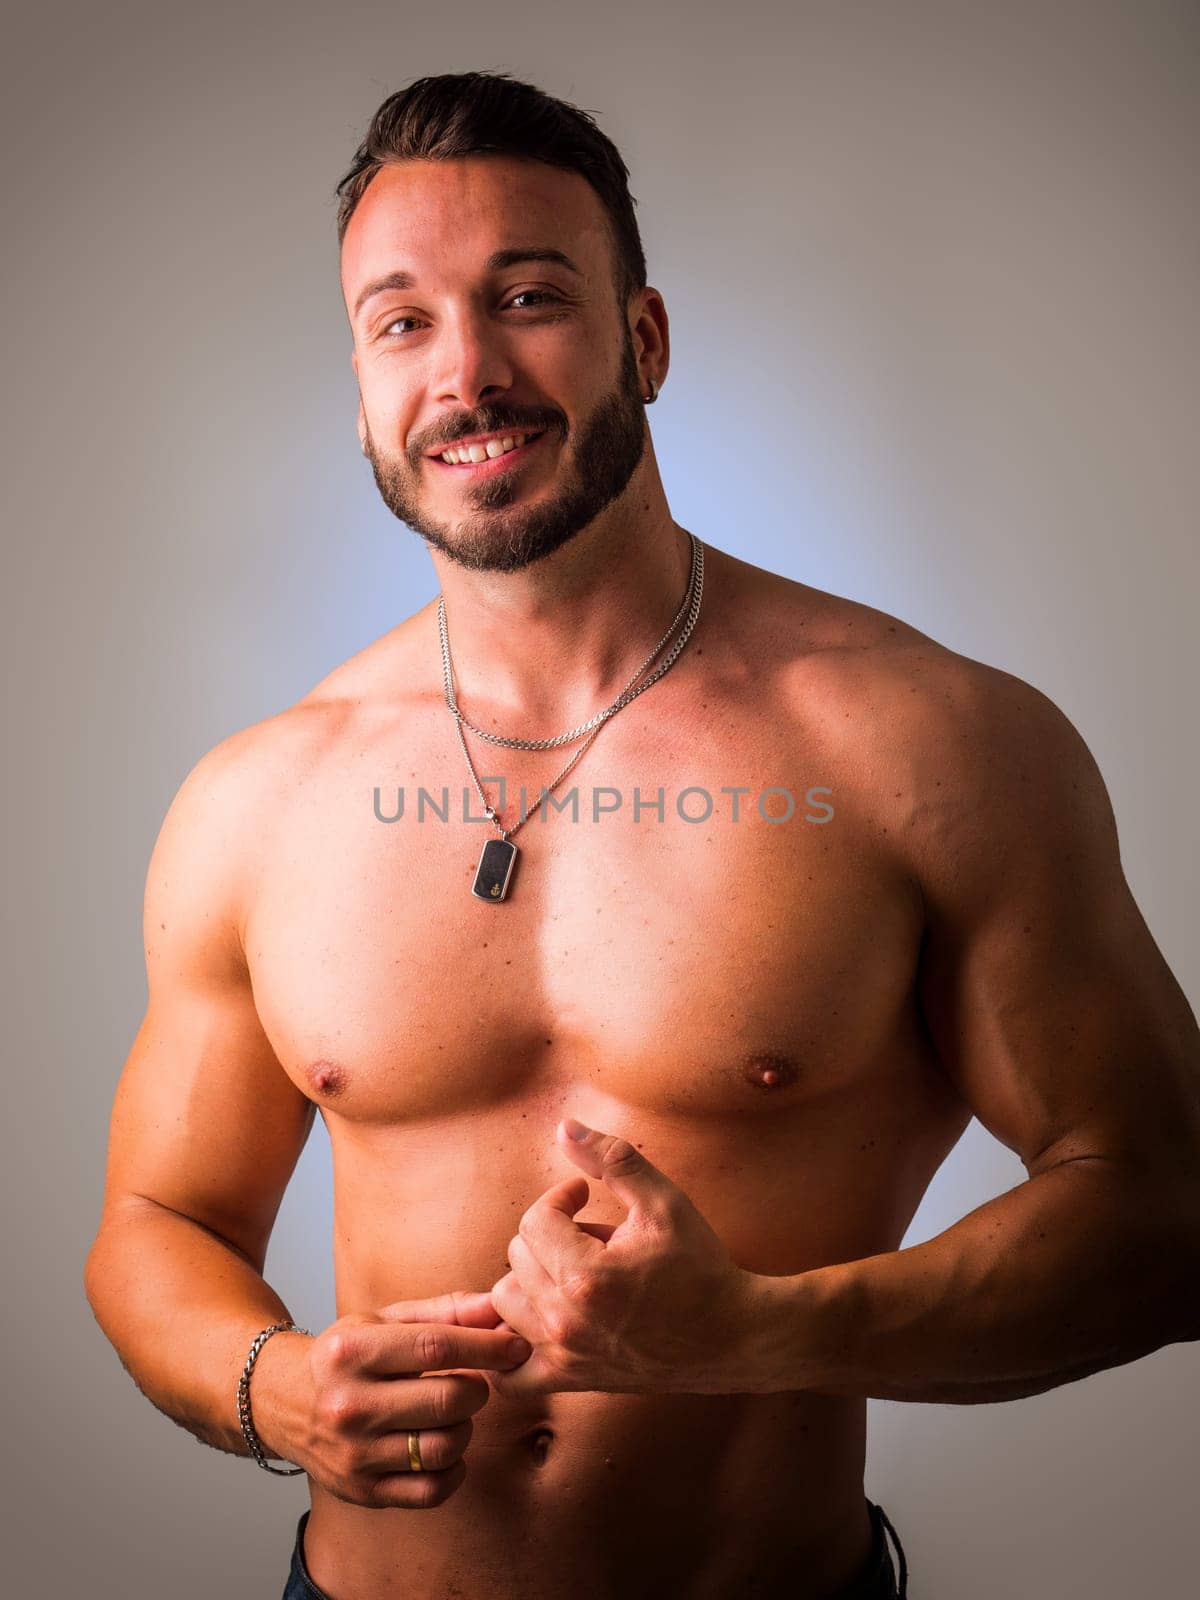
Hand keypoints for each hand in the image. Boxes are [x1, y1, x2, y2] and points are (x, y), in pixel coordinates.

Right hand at [285, 1290, 531, 1508]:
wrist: (282, 1401)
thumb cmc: (347, 1353)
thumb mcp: (386, 1319)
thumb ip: (446, 1311)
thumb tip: (499, 1307)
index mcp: (353, 1351)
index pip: (436, 1348)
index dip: (487, 1347)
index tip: (516, 1346)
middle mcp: (349, 1405)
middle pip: (447, 1400)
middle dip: (478, 1389)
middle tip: (475, 1381)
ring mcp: (353, 1454)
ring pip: (445, 1447)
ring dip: (466, 1428)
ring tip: (454, 1413)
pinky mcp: (362, 1491)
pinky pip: (432, 1491)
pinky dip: (454, 1470)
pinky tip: (446, 1446)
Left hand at [488, 1119, 757, 1398]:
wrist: (732, 1336)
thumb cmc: (700, 1266)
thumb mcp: (664, 1201)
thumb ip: (612, 1159)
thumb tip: (564, 1127)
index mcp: (587, 1276)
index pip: (535, 1220)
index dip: (560, 1197)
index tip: (585, 1194)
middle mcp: (567, 1321)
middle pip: (518, 1256)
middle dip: (549, 1233)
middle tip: (589, 1232)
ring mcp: (566, 1356)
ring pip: (506, 1302)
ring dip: (532, 1276)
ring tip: (572, 1269)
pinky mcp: (571, 1380)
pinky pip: (509, 1372)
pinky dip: (511, 1343)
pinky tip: (542, 1317)